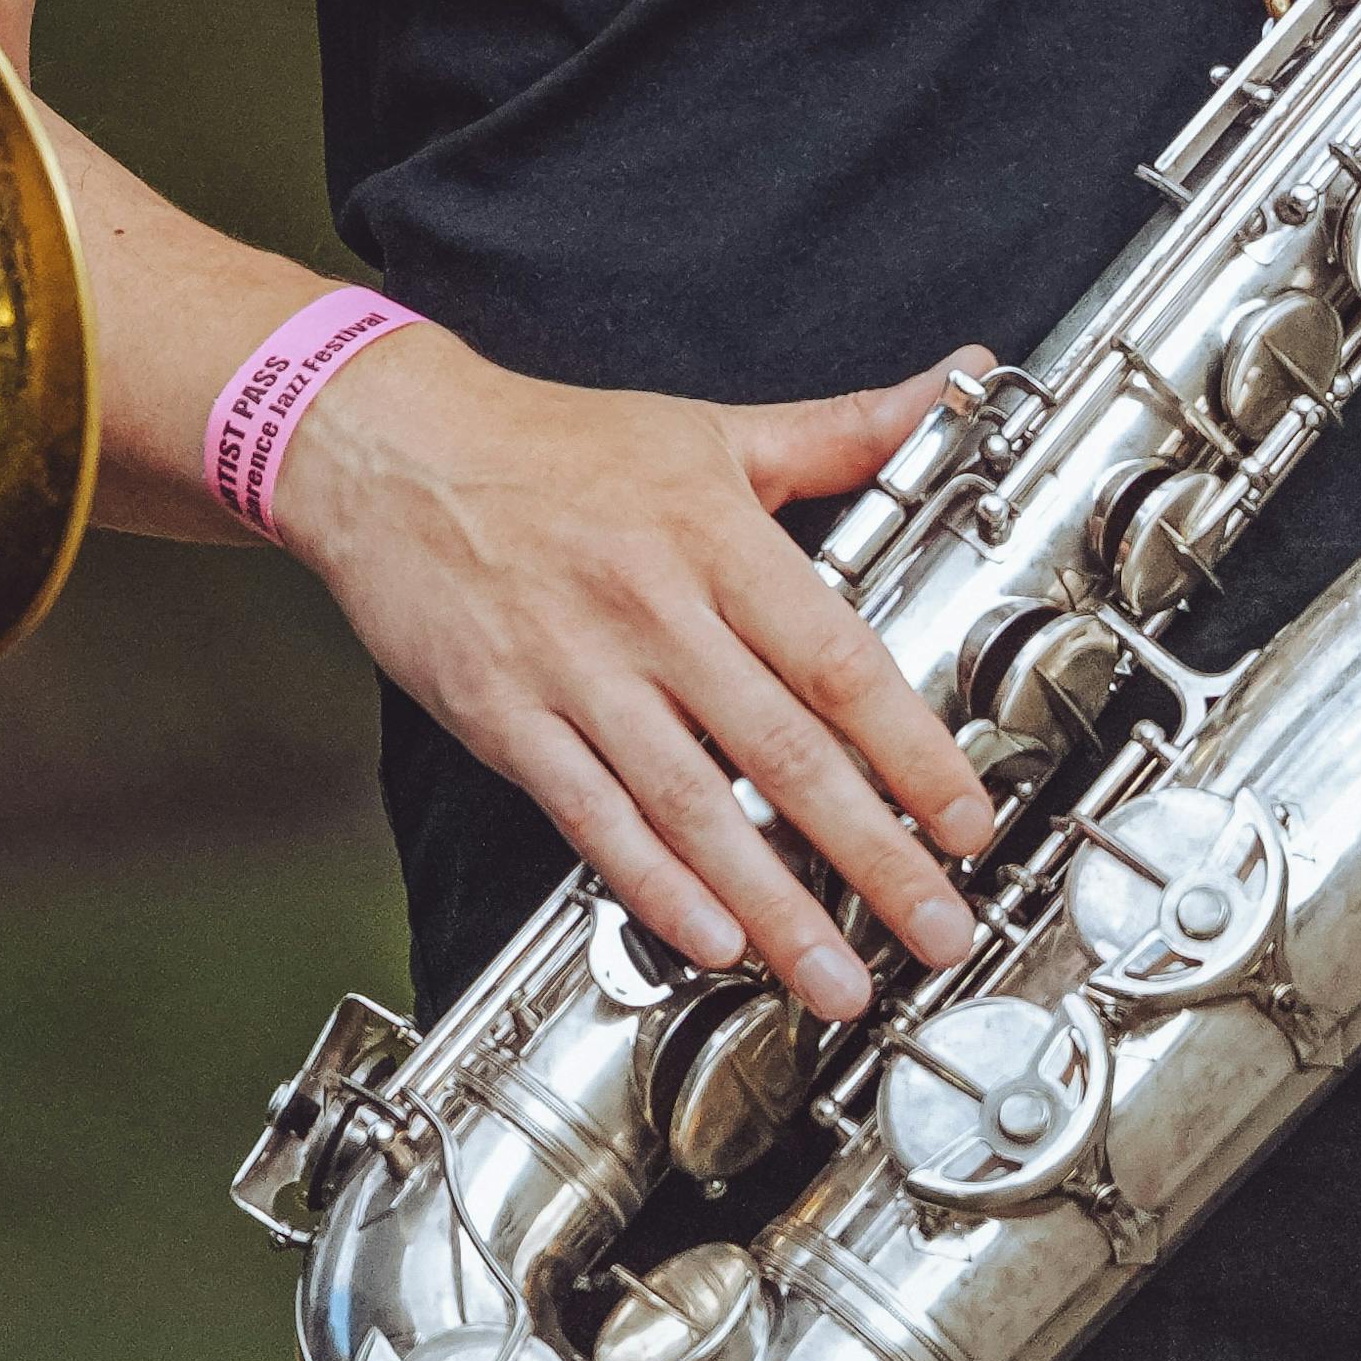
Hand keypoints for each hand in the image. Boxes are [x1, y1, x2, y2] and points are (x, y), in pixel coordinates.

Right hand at [263, 327, 999, 1020]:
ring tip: (837, 978)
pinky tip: (710, 941)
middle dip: (873, 856)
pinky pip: (591, 815)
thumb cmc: (553, 445)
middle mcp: (652, 608)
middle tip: (939, 932)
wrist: (391, 445)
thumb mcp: (708, 428)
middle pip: (783, 753)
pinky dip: (651, 884)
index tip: (969, 823)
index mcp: (715, 538)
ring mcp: (575, 670)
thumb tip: (960, 382)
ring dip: (773, 904)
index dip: (912, 751)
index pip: (838, 661)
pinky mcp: (506, 716)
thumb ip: (841, 431)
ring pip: (693, 805)